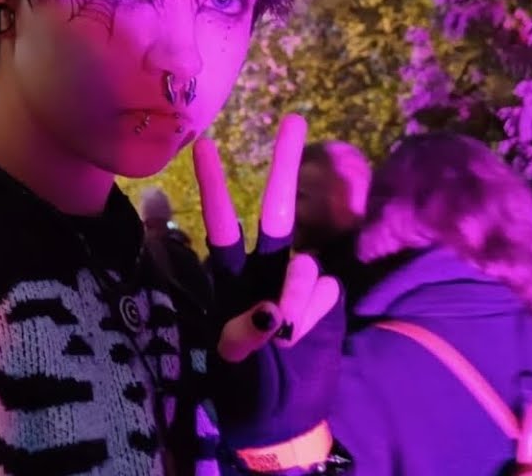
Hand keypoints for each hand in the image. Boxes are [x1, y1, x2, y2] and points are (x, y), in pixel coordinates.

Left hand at [193, 114, 345, 450]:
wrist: (282, 413)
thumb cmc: (242, 381)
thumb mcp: (228, 357)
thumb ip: (245, 331)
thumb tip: (272, 310)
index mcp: (230, 275)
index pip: (221, 223)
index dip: (213, 186)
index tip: (204, 143)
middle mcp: (265, 269)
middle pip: (277, 211)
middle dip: (285, 166)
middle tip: (294, 118)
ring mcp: (298, 284)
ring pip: (304, 268)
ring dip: (295, 301)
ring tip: (281, 337)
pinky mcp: (327, 301)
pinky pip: (324, 295)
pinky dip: (311, 319)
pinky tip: (300, 340)